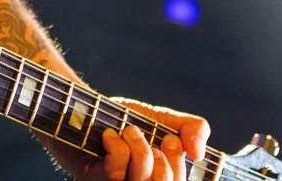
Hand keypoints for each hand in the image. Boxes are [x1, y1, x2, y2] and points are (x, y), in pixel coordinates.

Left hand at [51, 98, 208, 180]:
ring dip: (139, 148)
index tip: (167, 141)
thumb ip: (192, 129)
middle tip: (148, 137)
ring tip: (128, 131)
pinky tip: (109, 136)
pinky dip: (117, 147)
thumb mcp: (163, 120)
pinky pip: (115, 172)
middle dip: (162, 157)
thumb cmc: (123, 120)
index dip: (179, 163)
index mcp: (159, 179)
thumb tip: (198, 153)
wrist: (83, 108)